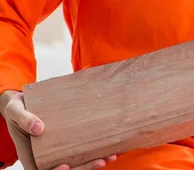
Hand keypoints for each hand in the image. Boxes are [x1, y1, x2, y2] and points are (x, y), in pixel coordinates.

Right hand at [0, 90, 115, 169]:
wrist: (26, 99)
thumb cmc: (18, 107)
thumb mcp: (15, 110)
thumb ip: (23, 118)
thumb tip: (38, 128)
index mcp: (31, 154)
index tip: (66, 166)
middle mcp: (46, 155)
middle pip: (65, 168)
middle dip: (83, 167)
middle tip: (100, 161)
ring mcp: (58, 149)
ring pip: (76, 161)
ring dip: (92, 161)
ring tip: (110, 156)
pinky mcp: (68, 141)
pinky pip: (81, 149)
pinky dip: (95, 150)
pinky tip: (110, 147)